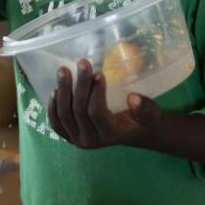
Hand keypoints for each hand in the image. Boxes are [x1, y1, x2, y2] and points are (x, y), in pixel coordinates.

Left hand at [47, 59, 162, 148]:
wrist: (132, 133)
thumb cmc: (142, 120)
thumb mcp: (151, 114)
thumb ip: (146, 108)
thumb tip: (133, 98)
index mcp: (111, 135)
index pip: (97, 113)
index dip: (96, 93)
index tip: (98, 72)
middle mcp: (92, 141)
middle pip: (78, 112)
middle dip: (79, 85)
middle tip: (82, 63)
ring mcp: (78, 140)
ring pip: (64, 116)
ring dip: (62, 92)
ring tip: (63, 71)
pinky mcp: (69, 137)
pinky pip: (56, 124)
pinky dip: (52, 108)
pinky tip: (54, 91)